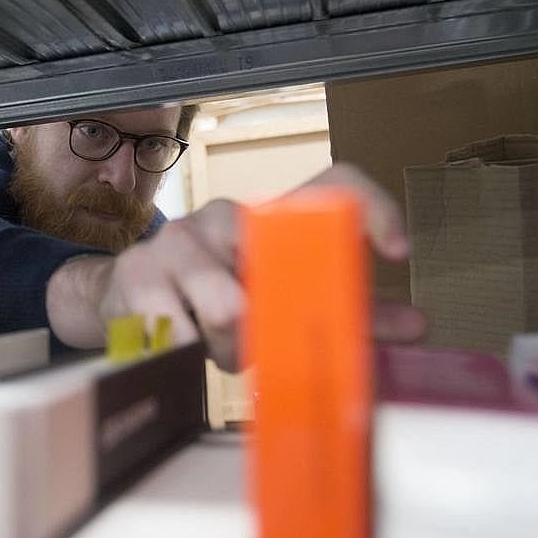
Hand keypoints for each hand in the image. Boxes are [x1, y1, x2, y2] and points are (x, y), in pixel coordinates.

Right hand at [45, 163, 425, 368]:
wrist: (119, 298)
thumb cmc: (213, 299)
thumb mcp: (276, 300)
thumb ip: (347, 312)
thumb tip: (418, 326)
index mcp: (270, 218)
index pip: (333, 183)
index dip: (373, 208)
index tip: (400, 252)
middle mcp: (227, 217)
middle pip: (273, 255)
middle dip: (280, 317)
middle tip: (271, 343)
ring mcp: (179, 241)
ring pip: (225, 304)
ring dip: (231, 347)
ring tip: (223, 354)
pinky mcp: (139, 274)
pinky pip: (176, 328)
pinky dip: (187, 353)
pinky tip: (180, 351)